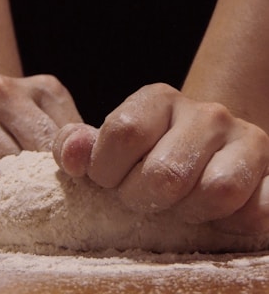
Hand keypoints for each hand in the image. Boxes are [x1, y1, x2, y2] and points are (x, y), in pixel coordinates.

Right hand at [0, 74, 81, 193]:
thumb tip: (93, 168)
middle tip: (56, 205)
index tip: (77, 190)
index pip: (62, 135)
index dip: (69, 167)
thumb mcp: (52, 116)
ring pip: (4, 165)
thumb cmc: (20, 118)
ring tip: (30, 205)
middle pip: (33, 149)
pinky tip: (4, 202)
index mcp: (41, 87)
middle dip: (45, 180)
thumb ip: (70, 134)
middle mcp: (0, 91)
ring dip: (19, 190)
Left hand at [53, 83, 268, 234]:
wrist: (205, 153)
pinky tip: (216, 215)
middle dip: (144, 198)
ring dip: (188, 213)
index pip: (124, 133)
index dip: (106, 170)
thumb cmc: (149, 154)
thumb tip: (72, 155)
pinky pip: (257, 211)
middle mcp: (205, 112)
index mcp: (158, 98)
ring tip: (179, 205)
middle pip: (165, 172)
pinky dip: (232, 223)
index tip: (108, 180)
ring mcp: (244, 138)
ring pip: (214, 192)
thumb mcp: (108, 146)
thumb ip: (79, 147)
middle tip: (144, 197)